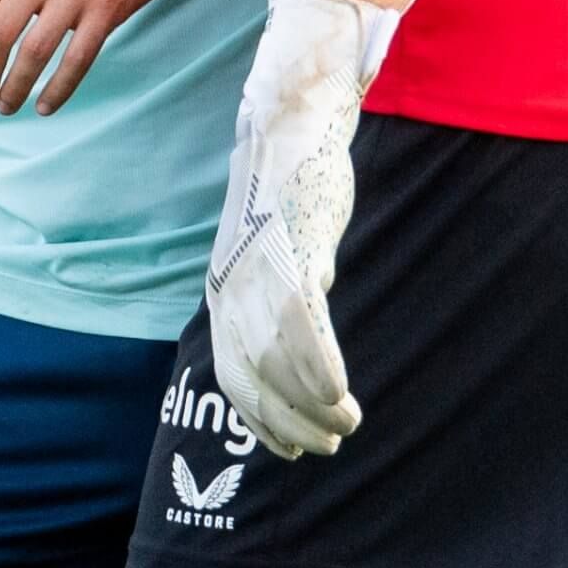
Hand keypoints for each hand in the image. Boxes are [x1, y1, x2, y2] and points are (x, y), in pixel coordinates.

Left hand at [207, 0, 399, 457]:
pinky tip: (343, 396)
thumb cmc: (289, 179)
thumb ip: (284, 281)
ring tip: (344, 428)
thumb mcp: (278, 239)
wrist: (289, 118)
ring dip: (311, 408)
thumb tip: (311, 309)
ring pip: (279, 367)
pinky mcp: (294, 255)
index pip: (232, 374)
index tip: (289, 449)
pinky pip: (304, 333)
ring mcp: (261, 274)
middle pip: (252, 381)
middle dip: (286, 426)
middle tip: (322, 449)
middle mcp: (233, 287)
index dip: (259, 418)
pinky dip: (322, 373)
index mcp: (224, 286)